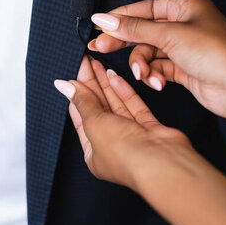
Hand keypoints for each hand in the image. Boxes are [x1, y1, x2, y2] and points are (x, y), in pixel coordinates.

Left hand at [54, 56, 191, 189]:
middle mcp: (112, 145)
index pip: (81, 117)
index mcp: (93, 152)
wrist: (161, 163)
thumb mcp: (95, 124)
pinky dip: (124, 91)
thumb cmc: (125, 153)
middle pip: (98, 109)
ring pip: (116, 105)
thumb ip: (83, 102)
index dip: (77, 94)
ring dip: (106, 84)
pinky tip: (114, 75)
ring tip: (97, 63)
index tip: (72, 73)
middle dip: (91, 85)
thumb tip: (63, 86)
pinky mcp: (149, 129)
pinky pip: (133, 107)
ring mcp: (132, 136)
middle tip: (85, 61)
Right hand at [88, 0, 225, 118]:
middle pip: (143, 31)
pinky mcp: (184, 69)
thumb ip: (133, 28)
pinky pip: (159, 69)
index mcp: (184, 7)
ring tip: (143, 75)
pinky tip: (157, 83)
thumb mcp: (169, 35)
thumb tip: (104, 19)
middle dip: (124, 42)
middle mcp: (184, 25)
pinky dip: (154, 76)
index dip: (119, 16)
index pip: (143, 8)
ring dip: (143, 65)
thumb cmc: (216, 52)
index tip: (98, 25)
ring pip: (150, 53)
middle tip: (100, 48)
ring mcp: (184, 48)